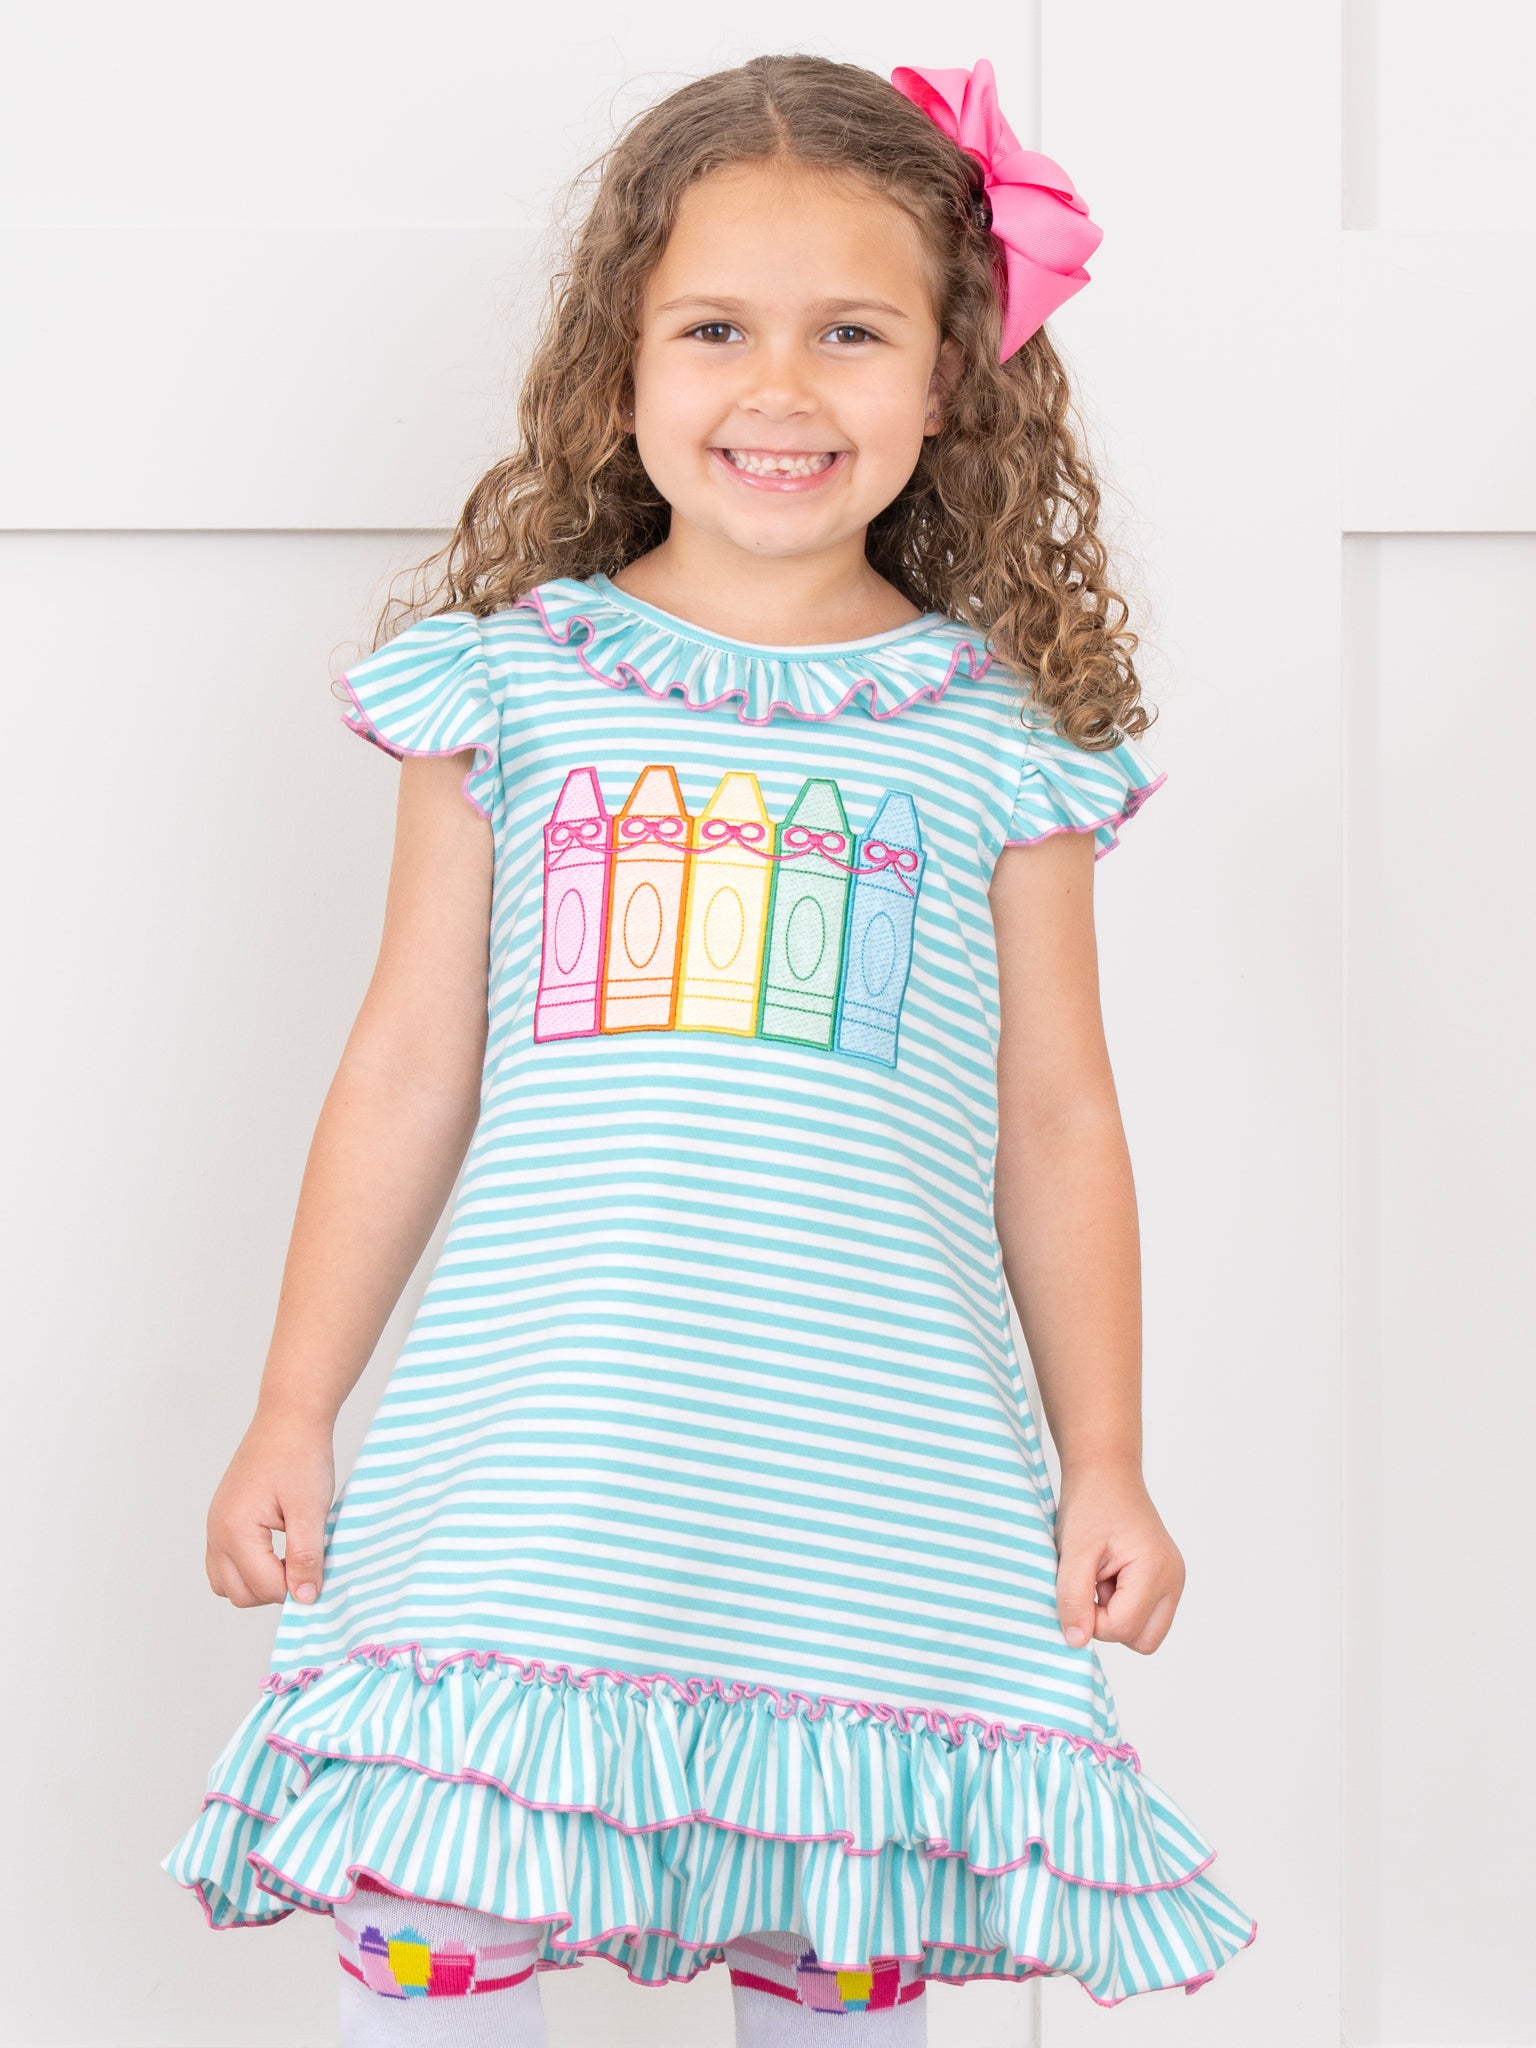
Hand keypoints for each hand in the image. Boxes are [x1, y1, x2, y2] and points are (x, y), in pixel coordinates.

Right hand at [205, 1409, 335, 1608]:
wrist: (288, 1418)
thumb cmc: (300, 1456)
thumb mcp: (310, 1509)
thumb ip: (306, 1557)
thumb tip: (305, 1599)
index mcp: (234, 1530)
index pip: (263, 1587)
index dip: (296, 1589)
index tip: (320, 1570)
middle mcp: (215, 1532)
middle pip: (239, 1594)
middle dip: (274, 1590)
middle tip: (306, 1565)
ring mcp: (214, 1526)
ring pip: (227, 1584)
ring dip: (258, 1583)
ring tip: (291, 1559)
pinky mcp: (221, 1520)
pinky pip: (224, 1564)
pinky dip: (248, 1569)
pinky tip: (277, 1551)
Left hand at [1053, 1461, 1184, 1654]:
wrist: (1105, 1472)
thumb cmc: (1091, 1504)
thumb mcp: (1073, 1551)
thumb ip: (1073, 1597)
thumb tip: (1076, 1642)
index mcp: (1157, 1571)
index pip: (1123, 1629)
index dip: (1091, 1618)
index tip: (1078, 1585)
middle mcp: (1174, 1580)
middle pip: (1143, 1641)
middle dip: (1110, 1622)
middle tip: (1092, 1583)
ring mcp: (1173, 1581)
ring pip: (1144, 1632)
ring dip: (1116, 1614)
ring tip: (1102, 1577)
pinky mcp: (1165, 1580)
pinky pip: (1144, 1614)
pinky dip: (1123, 1604)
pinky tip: (1110, 1575)